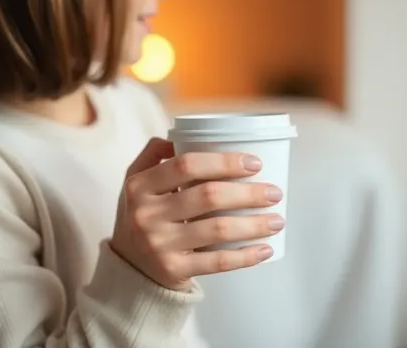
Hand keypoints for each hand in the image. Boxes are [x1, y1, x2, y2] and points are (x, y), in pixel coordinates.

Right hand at [110, 138, 284, 291]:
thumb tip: (181, 136)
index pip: (186, 165)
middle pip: (208, 196)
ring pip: (217, 230)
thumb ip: (155, 153)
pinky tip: (265, 249)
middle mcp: (146, 214)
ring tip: (278, 220)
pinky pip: (217, 263)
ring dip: (254, 224)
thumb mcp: (136, 180)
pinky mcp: (173, 270)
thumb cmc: (142, 213)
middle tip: (274, 193)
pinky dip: (245, 256)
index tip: (254, 163)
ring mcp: (159, 245)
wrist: (128, 264)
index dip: (224, 162)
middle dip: (248, 193)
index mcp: (140, 185)